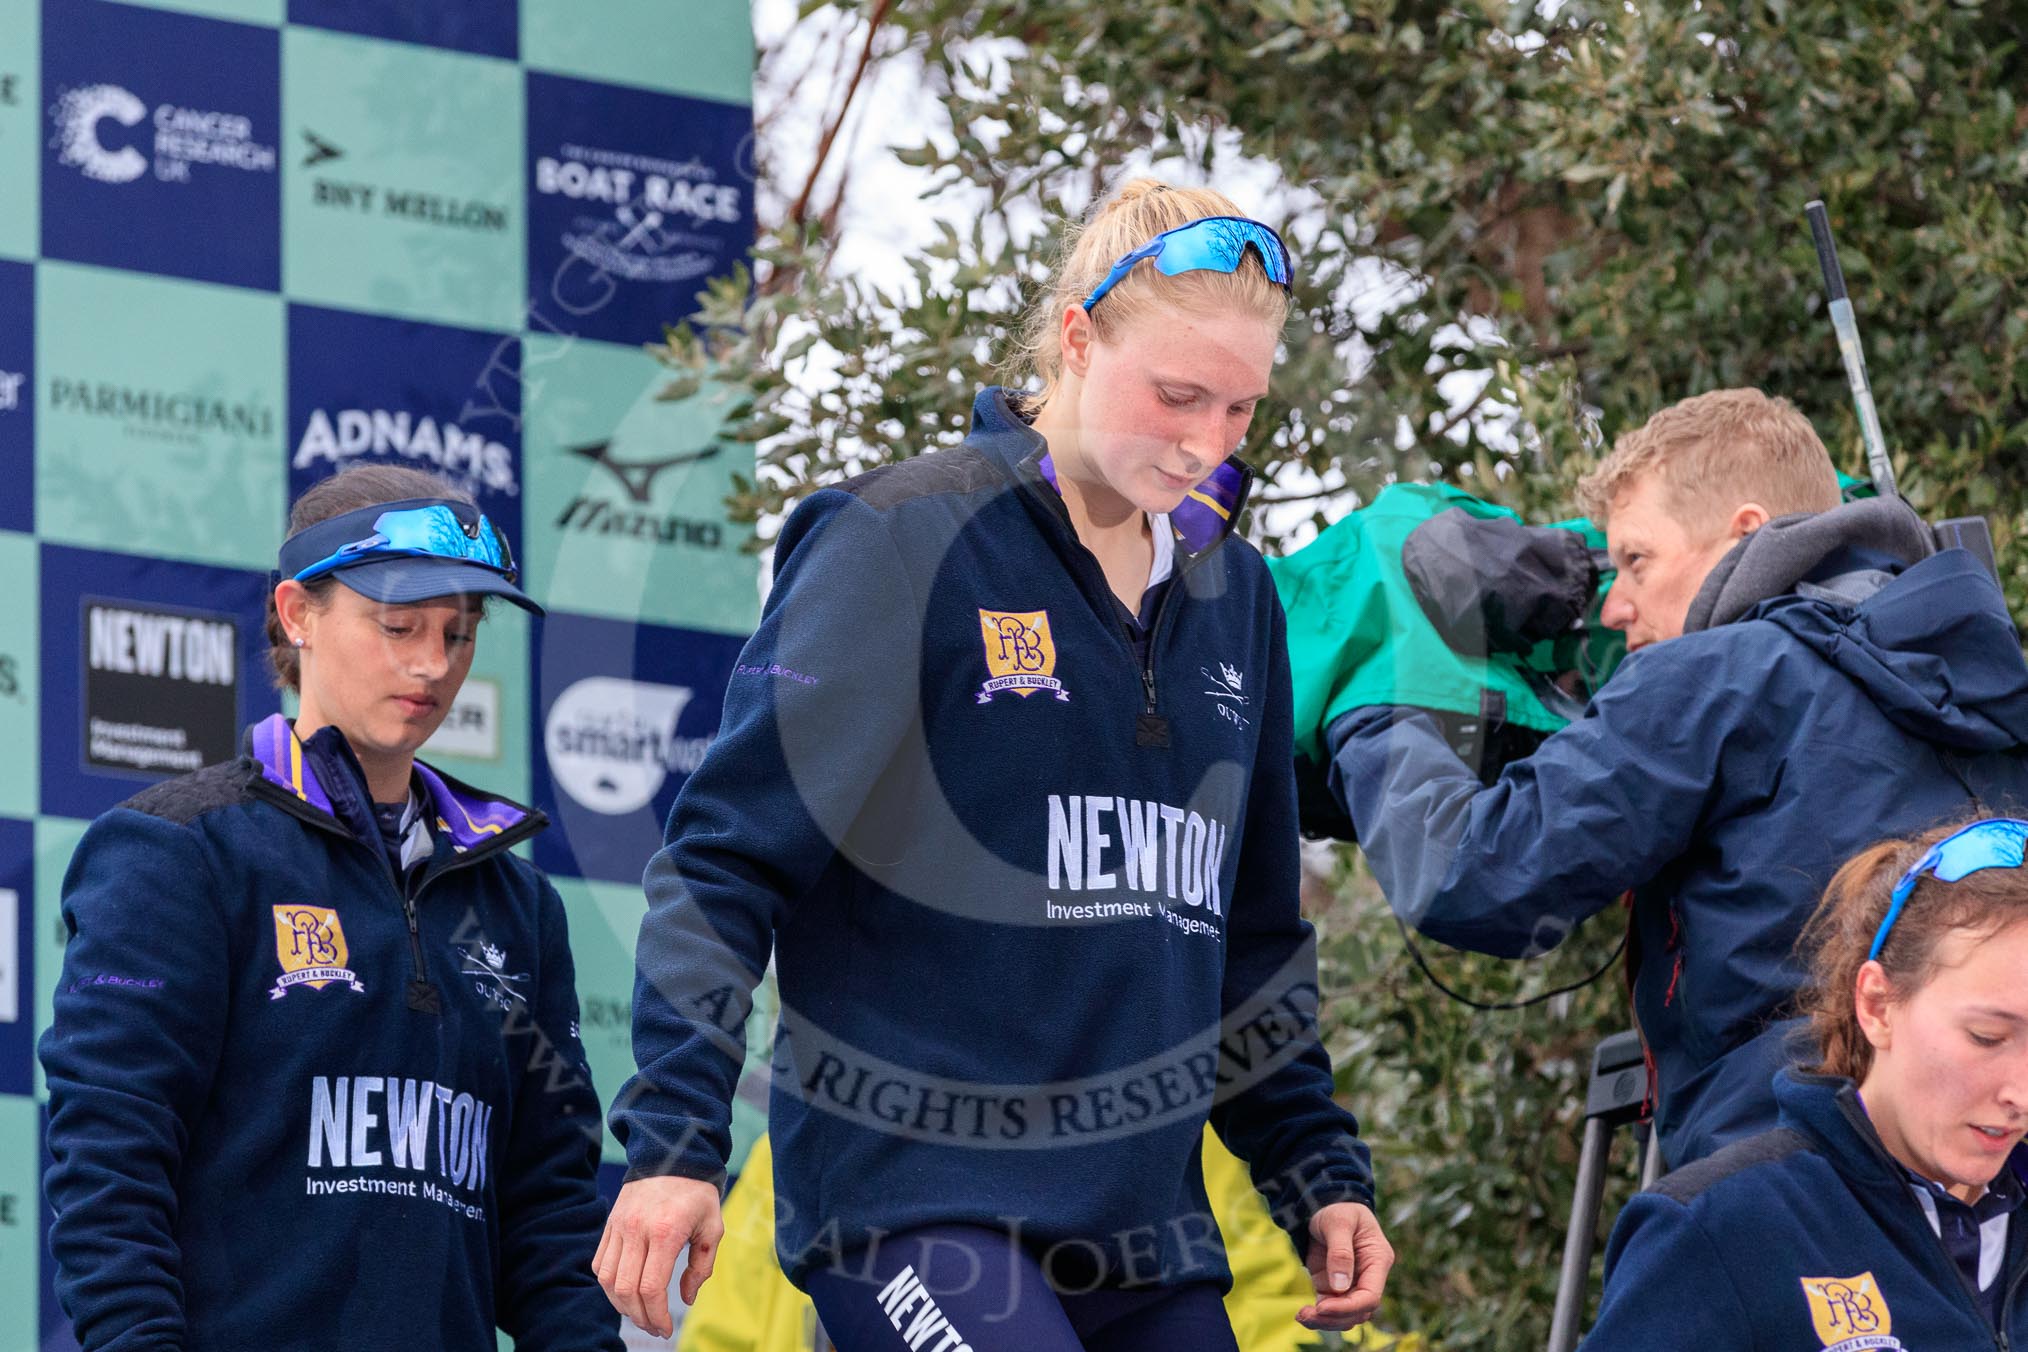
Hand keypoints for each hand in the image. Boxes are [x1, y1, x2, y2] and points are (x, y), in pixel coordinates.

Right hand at [593, 1175, 724, 1337]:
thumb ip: (701, 1267)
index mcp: (665, 1232)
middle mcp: (636, 1230)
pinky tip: (625, 1291)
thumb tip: (686, 1298)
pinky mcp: (610, 1224)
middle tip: (653, 1327)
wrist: (673, 1154)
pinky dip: (609, 1284)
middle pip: (626, 1289)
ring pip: (608, 1279)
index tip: (665, 1329)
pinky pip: (600, 1263)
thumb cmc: (697, 1194)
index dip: (656, 1315)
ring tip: (639, 1313)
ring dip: (621, 1304)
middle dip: (640, 1317)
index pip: (651, 1287)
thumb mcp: (712, 1228)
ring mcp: (619, 1226)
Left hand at [1297, 1201, 1394, 1330]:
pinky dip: (1317, 1316)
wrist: (1325, 1203)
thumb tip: (1341, 1286)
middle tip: (1307, 1314)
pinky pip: (1330, 1309)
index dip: (1349, 1307)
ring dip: (1325, 1321)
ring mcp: (1351, 1284)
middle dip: (1335, 1317)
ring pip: (1345, 1316)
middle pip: (1359, 1311)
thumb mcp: (1339, 1223)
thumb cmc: (1338, 1208)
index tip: (1323, 1307)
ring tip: (1302, 1316)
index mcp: (1378, 1261)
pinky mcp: (1333, 1286)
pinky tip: (1302, 1314)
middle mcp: (1368, 1277)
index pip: (1370, 1296)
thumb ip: (1341, 1253)